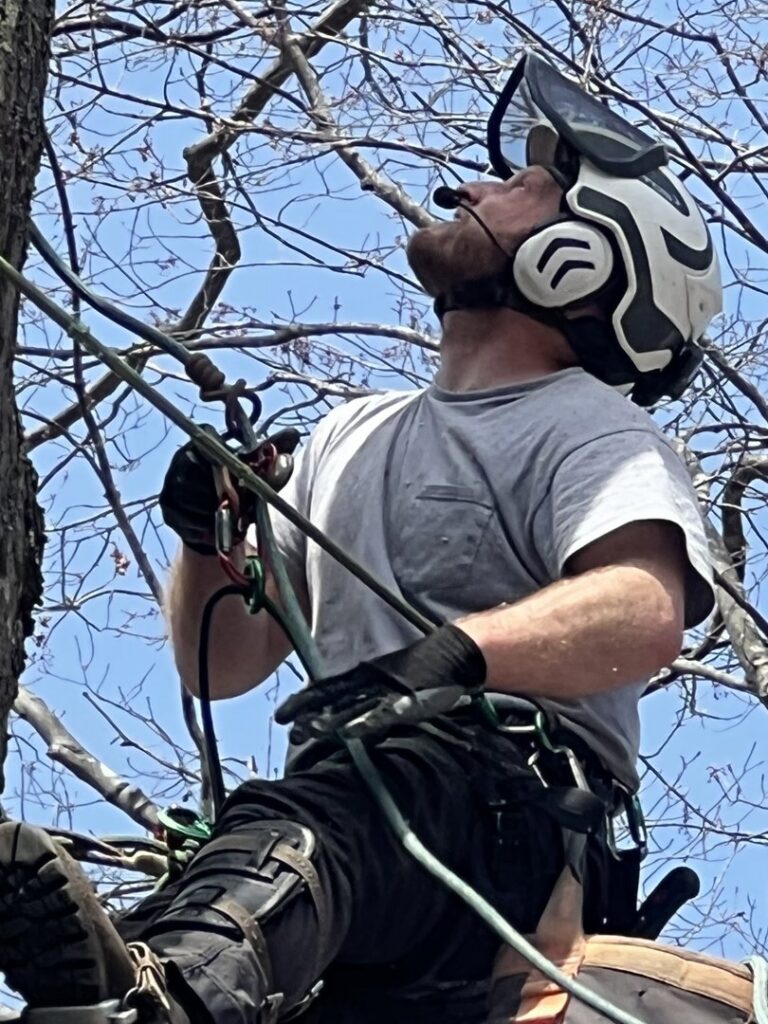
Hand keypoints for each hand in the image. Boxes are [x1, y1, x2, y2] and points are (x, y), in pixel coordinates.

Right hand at [159, 427, 299, 554]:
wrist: (215, 523)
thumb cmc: (239, 490)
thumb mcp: (259, 476)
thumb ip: (274, 459)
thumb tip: (293, 436)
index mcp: (203, 440)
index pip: (213, 448)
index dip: (231, 470)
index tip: (243, 486)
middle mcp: (181, 459)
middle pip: (207, 477)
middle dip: (229, 496)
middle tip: (243, 506)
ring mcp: (171, 484)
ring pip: (200, 501)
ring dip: (221, 514)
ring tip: (231, 517)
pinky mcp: (168, 509)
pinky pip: (192, 520)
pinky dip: (210, 528)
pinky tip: (217, 527)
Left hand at [275, 623, 485, 742]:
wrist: (454, 656)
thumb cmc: (421, 670)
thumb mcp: (387, 680)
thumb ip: (366, 696)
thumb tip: (342, 715)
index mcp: (364, 676)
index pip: (327, 689)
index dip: (303, 701)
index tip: (281, 715)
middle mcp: (370, 682)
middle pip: (334, 700)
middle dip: (310, 714)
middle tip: (288, 730)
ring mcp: (387, 691)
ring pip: (353, 708)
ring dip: (331, 720)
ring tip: (310, 730)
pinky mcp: (406, 702)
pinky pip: (383, 715)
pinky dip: (365, 724)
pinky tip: (349, 734)